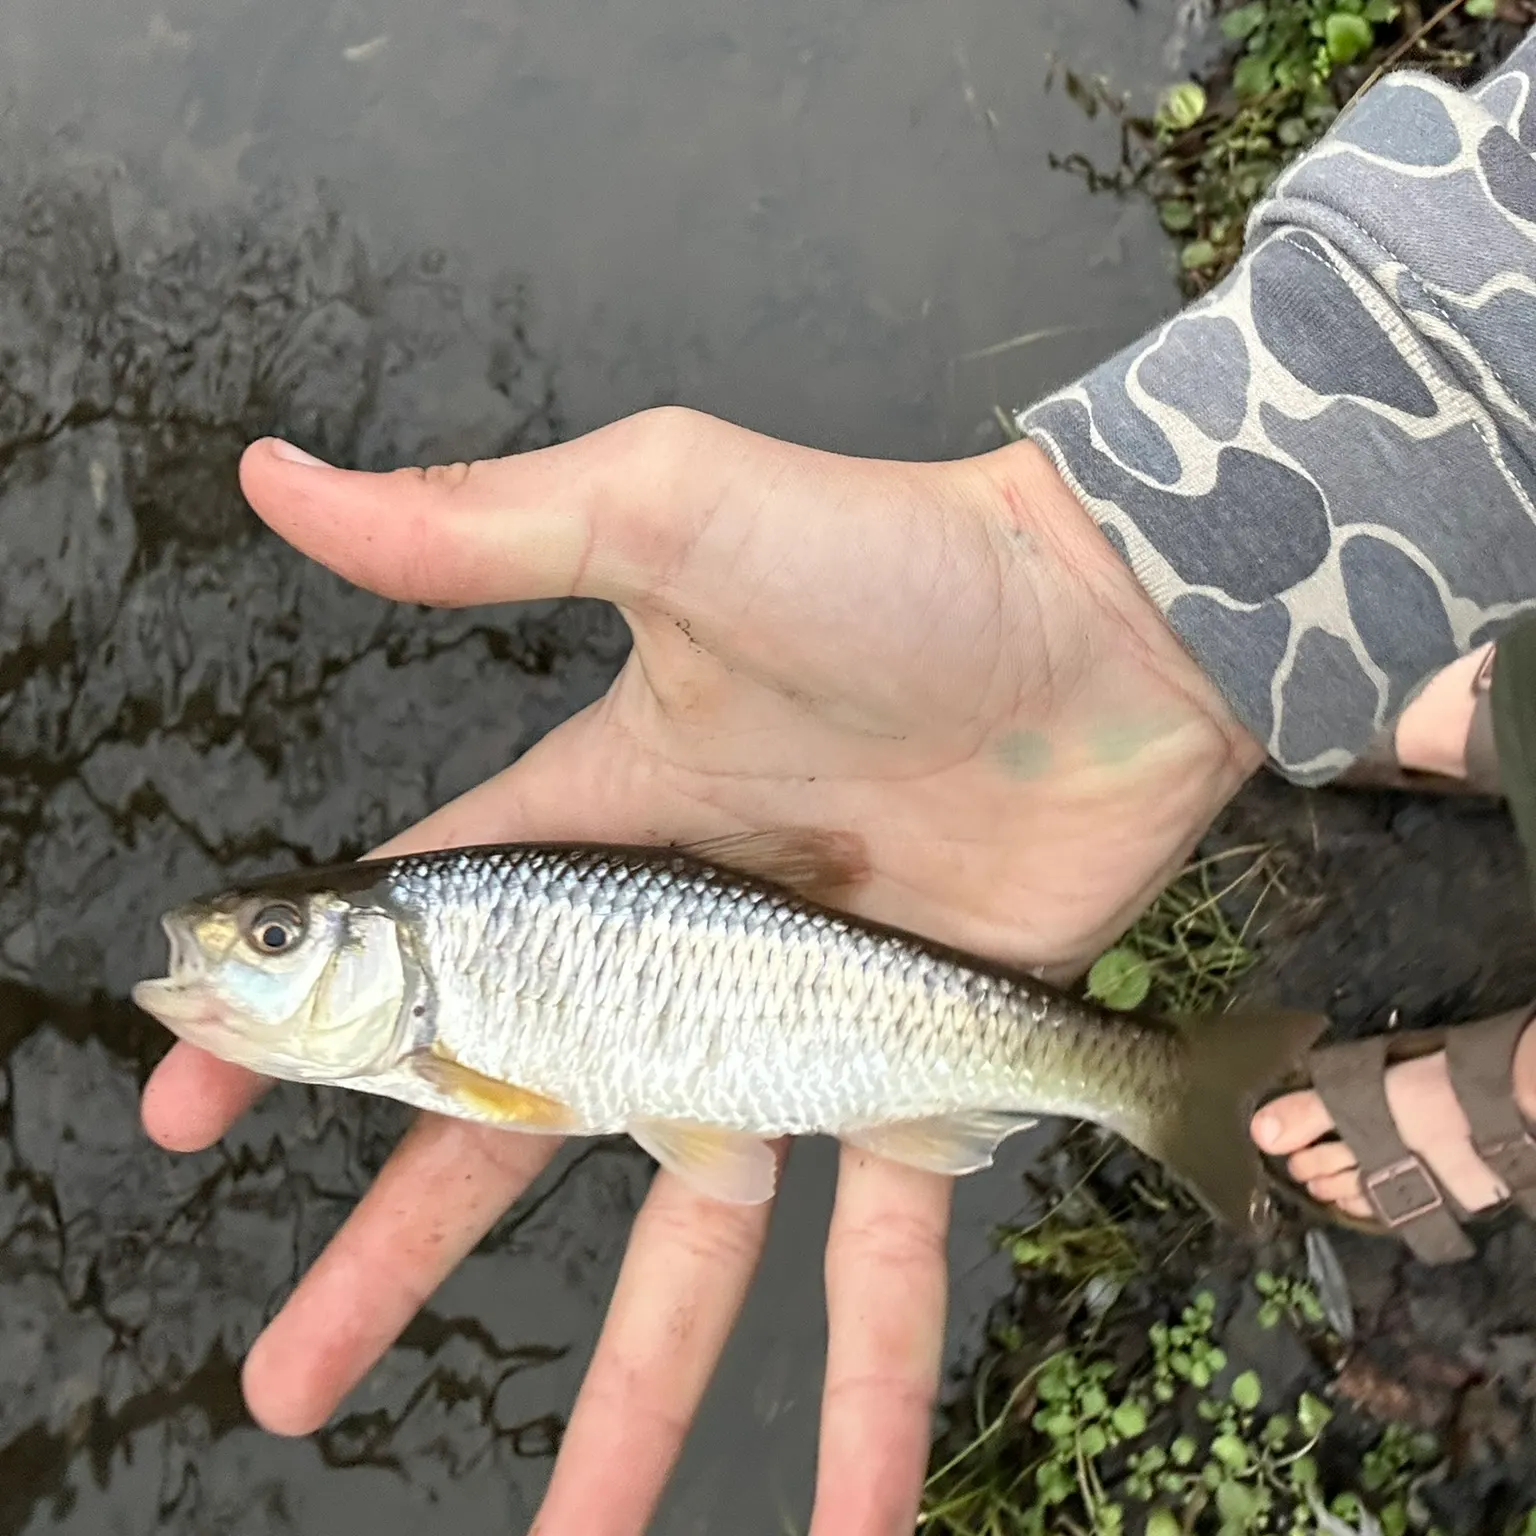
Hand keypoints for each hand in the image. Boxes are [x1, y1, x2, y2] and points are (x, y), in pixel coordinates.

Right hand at [140, 408, 1260, 1533]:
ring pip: (690, 1253)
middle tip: (291, 1374)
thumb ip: (480, 525)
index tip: (190, 1116)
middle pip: (514, 1137)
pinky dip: (871, 1399)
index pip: (410, 956)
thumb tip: (275, 477)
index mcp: (593, 841)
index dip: (295, 1035)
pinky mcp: (921, 1083)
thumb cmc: (889, 561)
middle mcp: (678, 956)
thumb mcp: (666, 514)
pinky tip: (850, 1527)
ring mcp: (797, 1036)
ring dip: (628, 1401)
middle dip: (399, 1253)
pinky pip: (886, 1270)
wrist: (1108, 626)